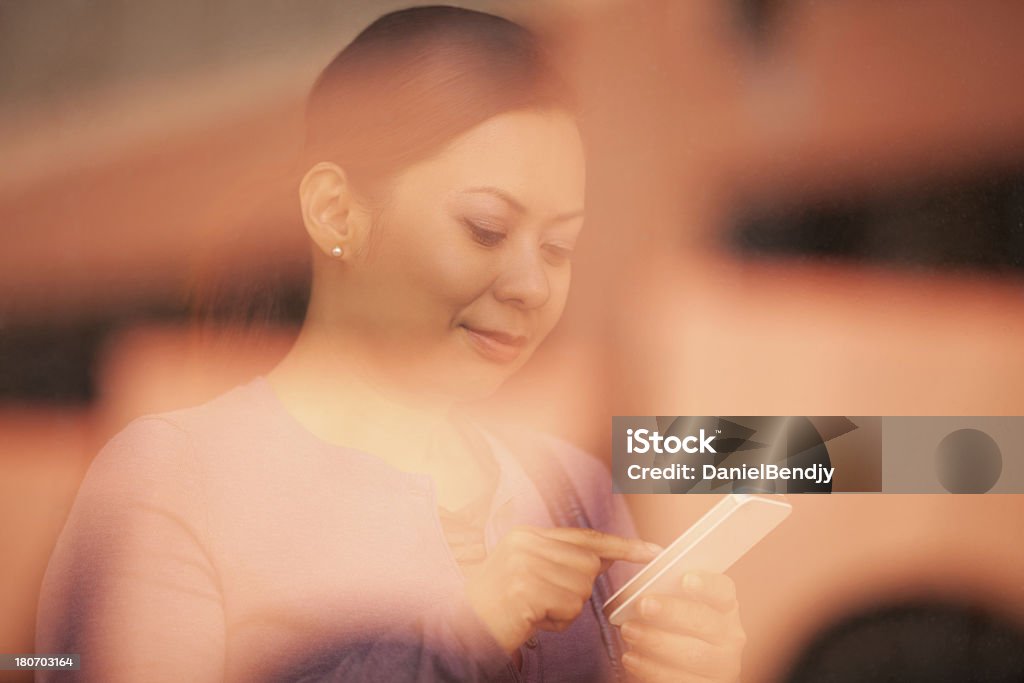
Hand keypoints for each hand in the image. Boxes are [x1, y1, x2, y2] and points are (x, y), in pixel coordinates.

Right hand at [465, 526, 658, 653]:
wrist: (459, 629)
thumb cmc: (498, 606)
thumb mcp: (528, 573)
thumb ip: (562, 561)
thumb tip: (602, 559)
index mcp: (527, 535)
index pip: (585, 537)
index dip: (621, 545)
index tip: (652, 551)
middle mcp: (525, 543)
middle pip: (588, 567)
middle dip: (574, 592)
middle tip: (542, 603)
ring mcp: (523, 564)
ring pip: (581, 590)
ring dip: (564, 609)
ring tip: (533, 611)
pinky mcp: (524, 588)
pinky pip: (567, 608)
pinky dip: (555, 621)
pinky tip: (530, 619)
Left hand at [619, 571, 745, 681]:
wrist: (687, 669)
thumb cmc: (677, 627)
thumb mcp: (678, 606)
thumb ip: (667, 592)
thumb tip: (642, 586)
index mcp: (724, 606)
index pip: (722, 590)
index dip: (706, 584)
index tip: (685, 579)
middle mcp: (729, 635)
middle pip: (703, 621)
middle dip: (671, 612)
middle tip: (642, 605)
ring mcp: (722, 665)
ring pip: (692, 654)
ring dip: (656, 641)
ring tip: (629, 631)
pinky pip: (680, 680)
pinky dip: (652, 669)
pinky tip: (631, 658)